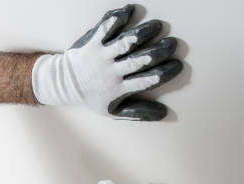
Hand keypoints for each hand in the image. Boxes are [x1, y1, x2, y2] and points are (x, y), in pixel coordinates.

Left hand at [32, 4, 182, 119]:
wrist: (65, 83)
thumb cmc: (93, 96)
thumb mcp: (113, 110)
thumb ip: (138, 112)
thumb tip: (164, 113)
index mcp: (118, 88)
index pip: (144, 81)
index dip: (162, 74)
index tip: (178, 66)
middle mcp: (111, 71)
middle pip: (137, 61)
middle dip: (156, 53)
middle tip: (172, 44)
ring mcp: (101, 55)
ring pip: (123, 43)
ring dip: (140, 34)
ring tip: (156, 26)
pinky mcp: (93, 41)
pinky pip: (105, 29)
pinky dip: (116, 19)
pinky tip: (130, 10)